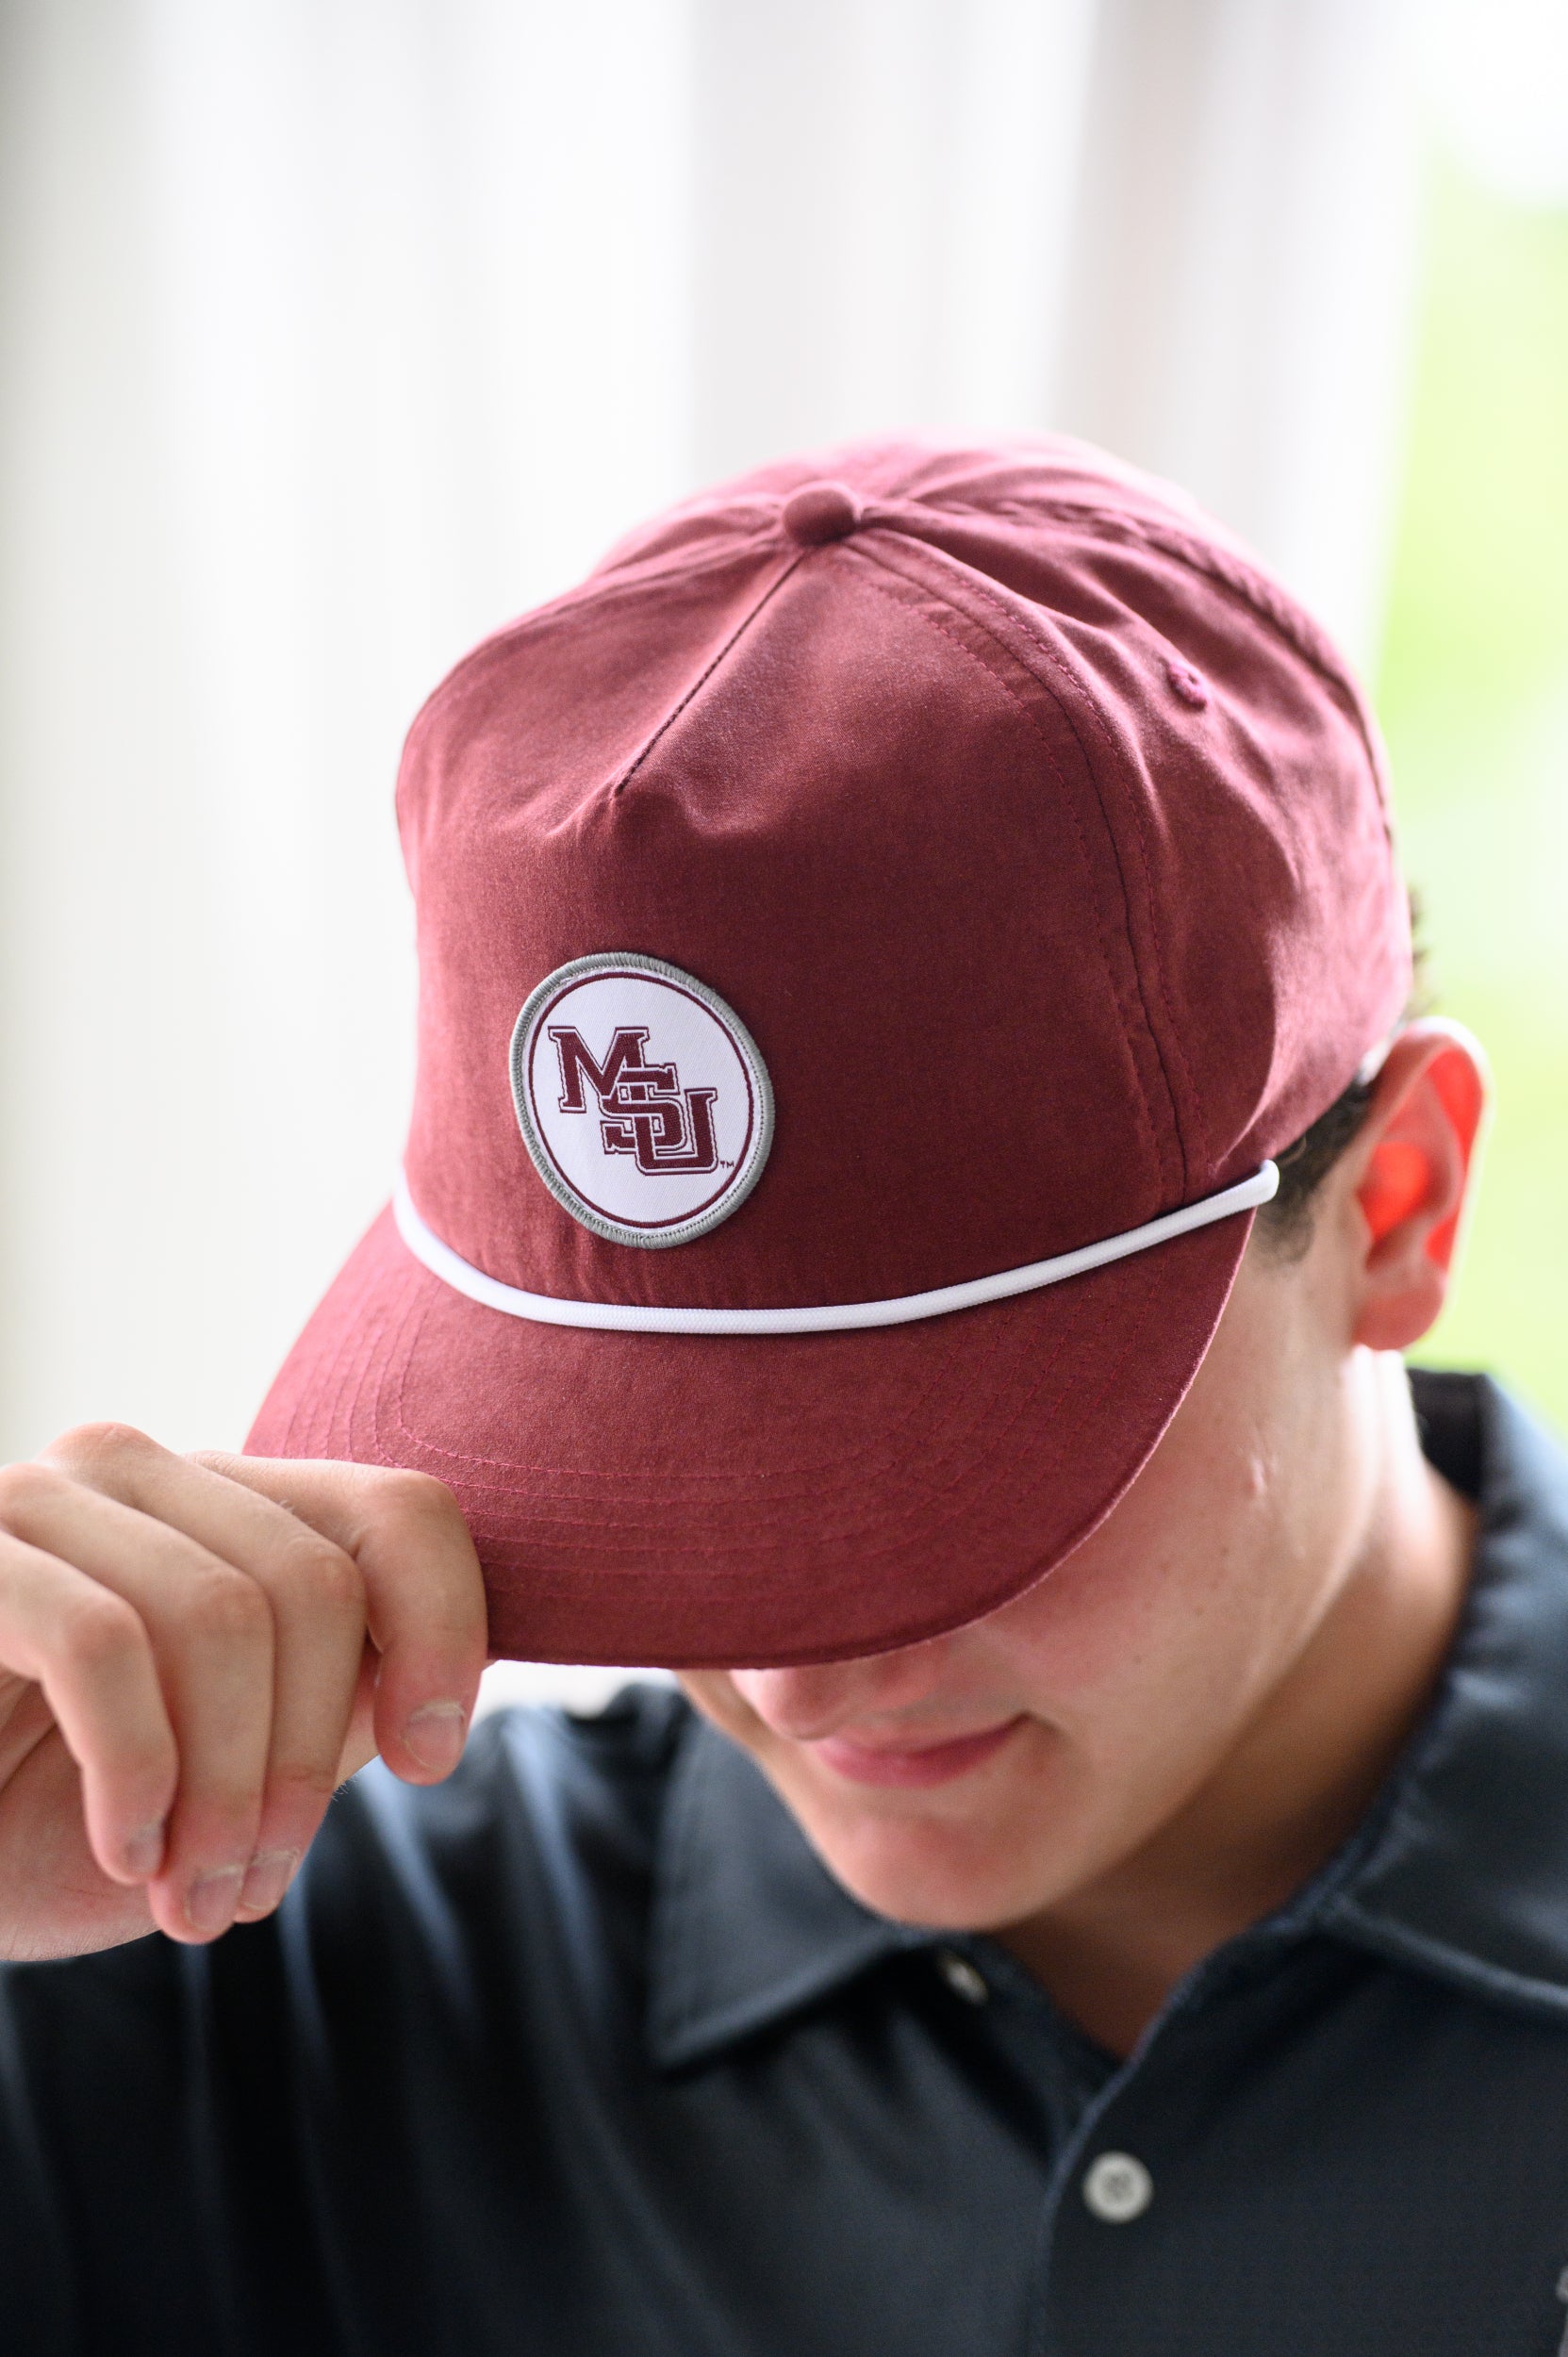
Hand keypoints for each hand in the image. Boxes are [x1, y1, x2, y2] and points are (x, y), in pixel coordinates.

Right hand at [0, 1425, 486, 1960]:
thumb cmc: (55, 1829)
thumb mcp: (237, 1771)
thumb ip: (340, 1701)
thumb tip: (455, 1675)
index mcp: (223, 1507)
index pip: (402, 1508)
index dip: (448, 1628)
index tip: (429, 1762)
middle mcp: (136, 1471)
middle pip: (316, 1584)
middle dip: (305, 1764)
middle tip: (252, 1889)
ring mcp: (38, 1498)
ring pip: (223, 1613)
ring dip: (228, 1794)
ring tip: (193, 1897)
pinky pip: (101, 1644)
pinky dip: (140, 1772)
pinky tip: (127, 1852)